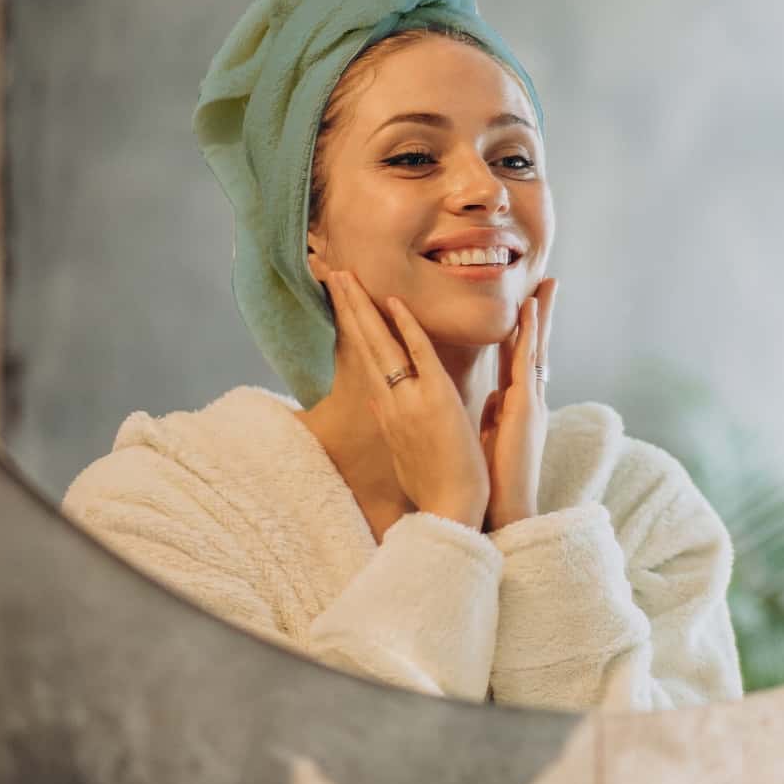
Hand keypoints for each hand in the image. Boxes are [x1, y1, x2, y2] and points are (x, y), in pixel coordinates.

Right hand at [326, 269, 490, 529]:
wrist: (451, 511)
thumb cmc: (433, 486)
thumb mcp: (403, 452)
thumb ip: (389, 419)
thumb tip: (375, 396)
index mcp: (387, 410)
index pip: (365, 358)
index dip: (352, 326)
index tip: (341, 299)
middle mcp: (391, 401)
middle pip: (365, 344)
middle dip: (348, 306)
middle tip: (332, 272)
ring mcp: (410, 399)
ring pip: (382, 344)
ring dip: (363, 307)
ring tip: (345, 276)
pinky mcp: (435, 400)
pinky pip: (419, 355)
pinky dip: (406, 327)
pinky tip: (393, 301)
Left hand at [479, 278, 557, 532]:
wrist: (502, 511)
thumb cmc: (491, 481)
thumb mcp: (488, 439)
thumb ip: (491, 415)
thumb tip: (490, 398)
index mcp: (516, 407)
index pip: (519, 359)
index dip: (523, 331)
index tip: (527, 304)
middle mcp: (528, 400)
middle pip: (534, 347)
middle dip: (541, 315)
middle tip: (548, 282)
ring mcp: (530, 403)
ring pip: (536, 349)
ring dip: (540, 316)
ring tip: (545, 286)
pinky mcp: (525, 408)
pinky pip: (527, 363)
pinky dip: (529, 335)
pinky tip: (530, 311)